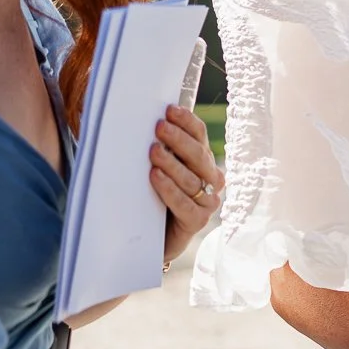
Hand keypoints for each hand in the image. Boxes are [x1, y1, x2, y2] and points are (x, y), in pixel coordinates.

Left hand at [152, 106, 222, 262]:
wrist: (154, 238)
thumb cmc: (153, 198)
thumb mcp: (156, 169)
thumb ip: (156, 148)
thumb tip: (137, 119)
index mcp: (202, 161)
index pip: (200, 136)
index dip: (187, 122)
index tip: (169, 109)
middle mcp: (211, 179)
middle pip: (198, 156)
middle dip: (178, 139)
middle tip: (159, 127)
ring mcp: (207, 202)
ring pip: (191, 179)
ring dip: (172, 164)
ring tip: (153, 152)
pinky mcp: (197, 221)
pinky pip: (184, 204)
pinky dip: (170, 190)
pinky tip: (156, 177)